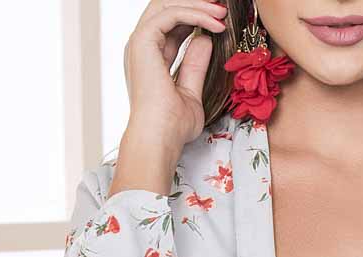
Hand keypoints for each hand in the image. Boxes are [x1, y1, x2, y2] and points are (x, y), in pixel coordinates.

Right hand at [113, 0, 228, 193]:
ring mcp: (140, 42)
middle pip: (166, 8)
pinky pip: (171, 14)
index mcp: (150, 58)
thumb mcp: (192, 93)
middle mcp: (142, 47)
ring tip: (222, 12)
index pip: (172, 25)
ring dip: (198, 5)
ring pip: (167, 5)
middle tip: (221, 7)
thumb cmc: (173, 126)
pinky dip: (196, 14)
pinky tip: (216, 24)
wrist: (160, 137)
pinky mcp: (143, 41)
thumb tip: (205, 40)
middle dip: (195, 4)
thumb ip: (196, 66)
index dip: (195, 18)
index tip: (220, 20)